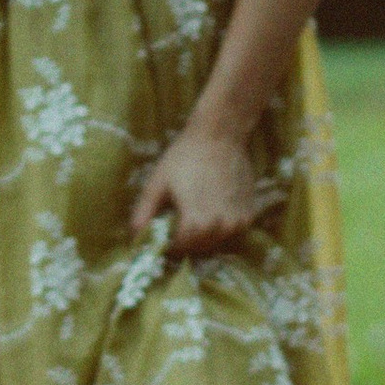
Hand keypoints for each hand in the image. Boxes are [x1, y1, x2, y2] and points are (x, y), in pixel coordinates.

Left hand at [130, 119, 259, 258]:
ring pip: (217, 242)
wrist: (221, 135)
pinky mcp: (250, 214)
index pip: (179, 250)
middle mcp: (220, 228)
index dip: (168, 245)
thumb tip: (134, 239)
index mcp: (196, 224)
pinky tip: (213, 207)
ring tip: (195, 215)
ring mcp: (238, 223)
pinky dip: (221, 227)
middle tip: (178, 225)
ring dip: (204, 237)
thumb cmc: (185, 157)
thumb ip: (143, 214)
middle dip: (186, 242)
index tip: (163, 235)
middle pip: (199, 249)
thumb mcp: (157, 184)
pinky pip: (231, 232)